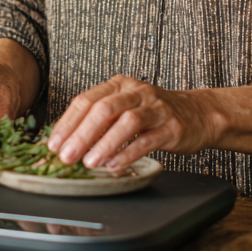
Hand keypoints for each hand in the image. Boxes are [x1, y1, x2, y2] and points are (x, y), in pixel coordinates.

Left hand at [46, 75, 220, 169]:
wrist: (199, 114)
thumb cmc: (153, 114)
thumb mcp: (124, 108)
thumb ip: (99, 122)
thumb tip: (65, 144)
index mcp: (118, 85)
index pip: (86, 100)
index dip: (67, 123)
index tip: (53, 144)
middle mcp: (136, 92)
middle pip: (103, 108)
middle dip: (80, 134)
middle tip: (66, 155)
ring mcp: (155, 108)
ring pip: (126, 121)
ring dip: (104, 143)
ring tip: (89, 162)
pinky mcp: (171, 127)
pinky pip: (146, 139)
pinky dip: (128, 153)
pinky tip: (114, 165)